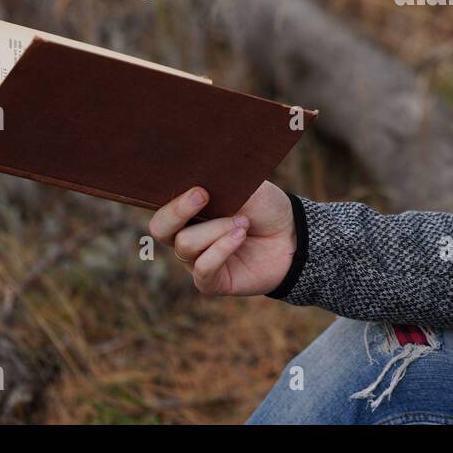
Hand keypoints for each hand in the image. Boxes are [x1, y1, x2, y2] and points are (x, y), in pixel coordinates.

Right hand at [148, 180, 296, 296]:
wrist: (292, 235)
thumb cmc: (265, 208)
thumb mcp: (245, 186)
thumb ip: (220, 181)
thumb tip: (201, 171)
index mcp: (188, 212)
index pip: (161, 207)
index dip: (172, 199)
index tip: (198, 188)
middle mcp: (186, 236)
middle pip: (160, 228)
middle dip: (178, 211)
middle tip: (204, 195)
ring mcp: (196, 260)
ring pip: (186, 245)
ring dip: (216, 230)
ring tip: (243, 223)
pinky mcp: (211, 282)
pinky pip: (203, 269)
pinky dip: (221, 250)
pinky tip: (240, 237)